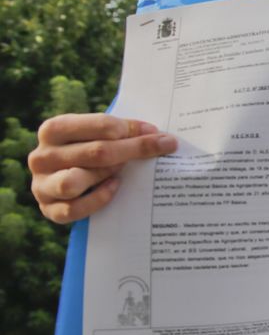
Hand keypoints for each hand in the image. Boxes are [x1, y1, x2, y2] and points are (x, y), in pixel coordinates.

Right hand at [28, 114, 176, 223]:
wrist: (62, 177)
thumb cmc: (86, 149)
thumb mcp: (98, 133)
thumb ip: (122, 131)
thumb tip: (156, 135)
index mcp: (53, 130)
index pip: (99, 125)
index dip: (131, 129)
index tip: (155, 133)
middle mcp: (42, 156)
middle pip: (94, 152)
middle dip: (132, 150)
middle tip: (160, 148)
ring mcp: (42, 185)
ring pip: (73, 182)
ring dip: (104, 175)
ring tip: (121, 171)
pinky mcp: (48, 209)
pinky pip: (73, 209)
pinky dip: (97, 200)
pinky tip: (114, 188)